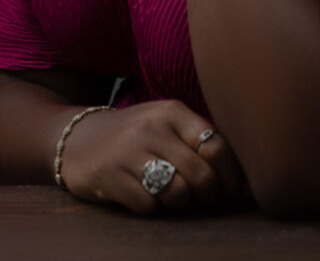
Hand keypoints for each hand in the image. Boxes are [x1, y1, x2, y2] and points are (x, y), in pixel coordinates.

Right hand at [60, 99, 248, 214]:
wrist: (78, 138)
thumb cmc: (136, 136)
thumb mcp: (167, 125)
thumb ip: (199, 141)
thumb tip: (241, 179)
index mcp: (173, 111)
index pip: (216, 145)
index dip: (231, 175)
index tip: (233, 190)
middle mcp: (152, 127)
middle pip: (200, 174)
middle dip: (208, 195)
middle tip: (202, 198)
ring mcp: (129, 151)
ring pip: (177, 193)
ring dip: (179, 202)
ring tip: (172, 195)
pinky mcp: (109, 176)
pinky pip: (148, 206)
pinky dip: (152, 208)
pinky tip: (144, 195)